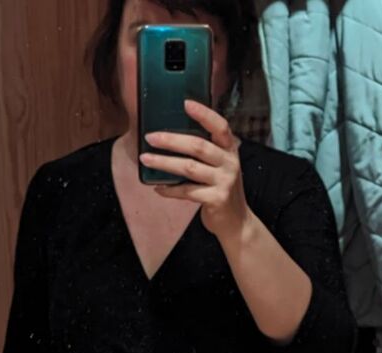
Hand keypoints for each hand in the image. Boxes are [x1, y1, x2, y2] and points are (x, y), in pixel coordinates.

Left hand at [139, 98, 251, 241]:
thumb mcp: (219, 166)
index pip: (220, 126)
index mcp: (230, 149)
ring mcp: (224, 181)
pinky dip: (170, 190)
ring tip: (146, 159)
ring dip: (164, 163)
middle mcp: (229, 162)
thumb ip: (205, 152)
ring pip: (189, 168)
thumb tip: (170, 137)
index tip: (185, 103)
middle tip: (150, 137)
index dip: (204, 114)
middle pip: (198, 146)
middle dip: (171, 141)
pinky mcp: (216, 199)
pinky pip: (188, 192)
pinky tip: (158, 188)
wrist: (236, 221)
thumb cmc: (220, 188)